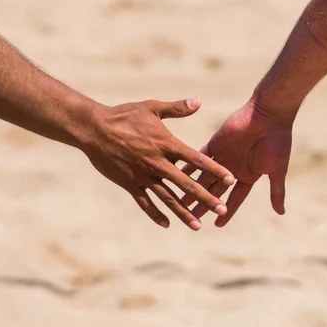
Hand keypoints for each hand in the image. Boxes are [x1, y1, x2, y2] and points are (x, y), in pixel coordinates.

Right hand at [80, 97, 234, 230]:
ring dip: (184, 212)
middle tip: (222, 209)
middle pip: (186, 183)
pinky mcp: (130, 184)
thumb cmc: (124, 115)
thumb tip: (199, 101)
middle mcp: (157, 163)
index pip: (196, 158)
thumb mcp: (151, 108)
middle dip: (205, 197)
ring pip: (168, 198)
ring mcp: (143, 175)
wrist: (95, 129)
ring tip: (198, 225)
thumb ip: (177, 108)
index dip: (214, 168)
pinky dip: (156, 214)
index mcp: (166, 144)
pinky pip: (145, 202)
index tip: (231, 178)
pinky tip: (167, 224)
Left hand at [181, 100, 292, 226]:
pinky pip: (197, 158)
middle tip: (188, 218)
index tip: (216, 224)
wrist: (269, 115)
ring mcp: (222, 156)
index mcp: (247, 175)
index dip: (226, 211)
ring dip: (191, 188)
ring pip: (203, 177)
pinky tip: (177, 176)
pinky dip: (188, 167)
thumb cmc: (277, 142)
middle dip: (202, 204)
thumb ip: (276, 191)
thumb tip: (281, 213)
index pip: (234, 198)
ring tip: (178, 201)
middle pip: (214, 190)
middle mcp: (232, 167)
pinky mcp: (213, 144)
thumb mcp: (277, 170)